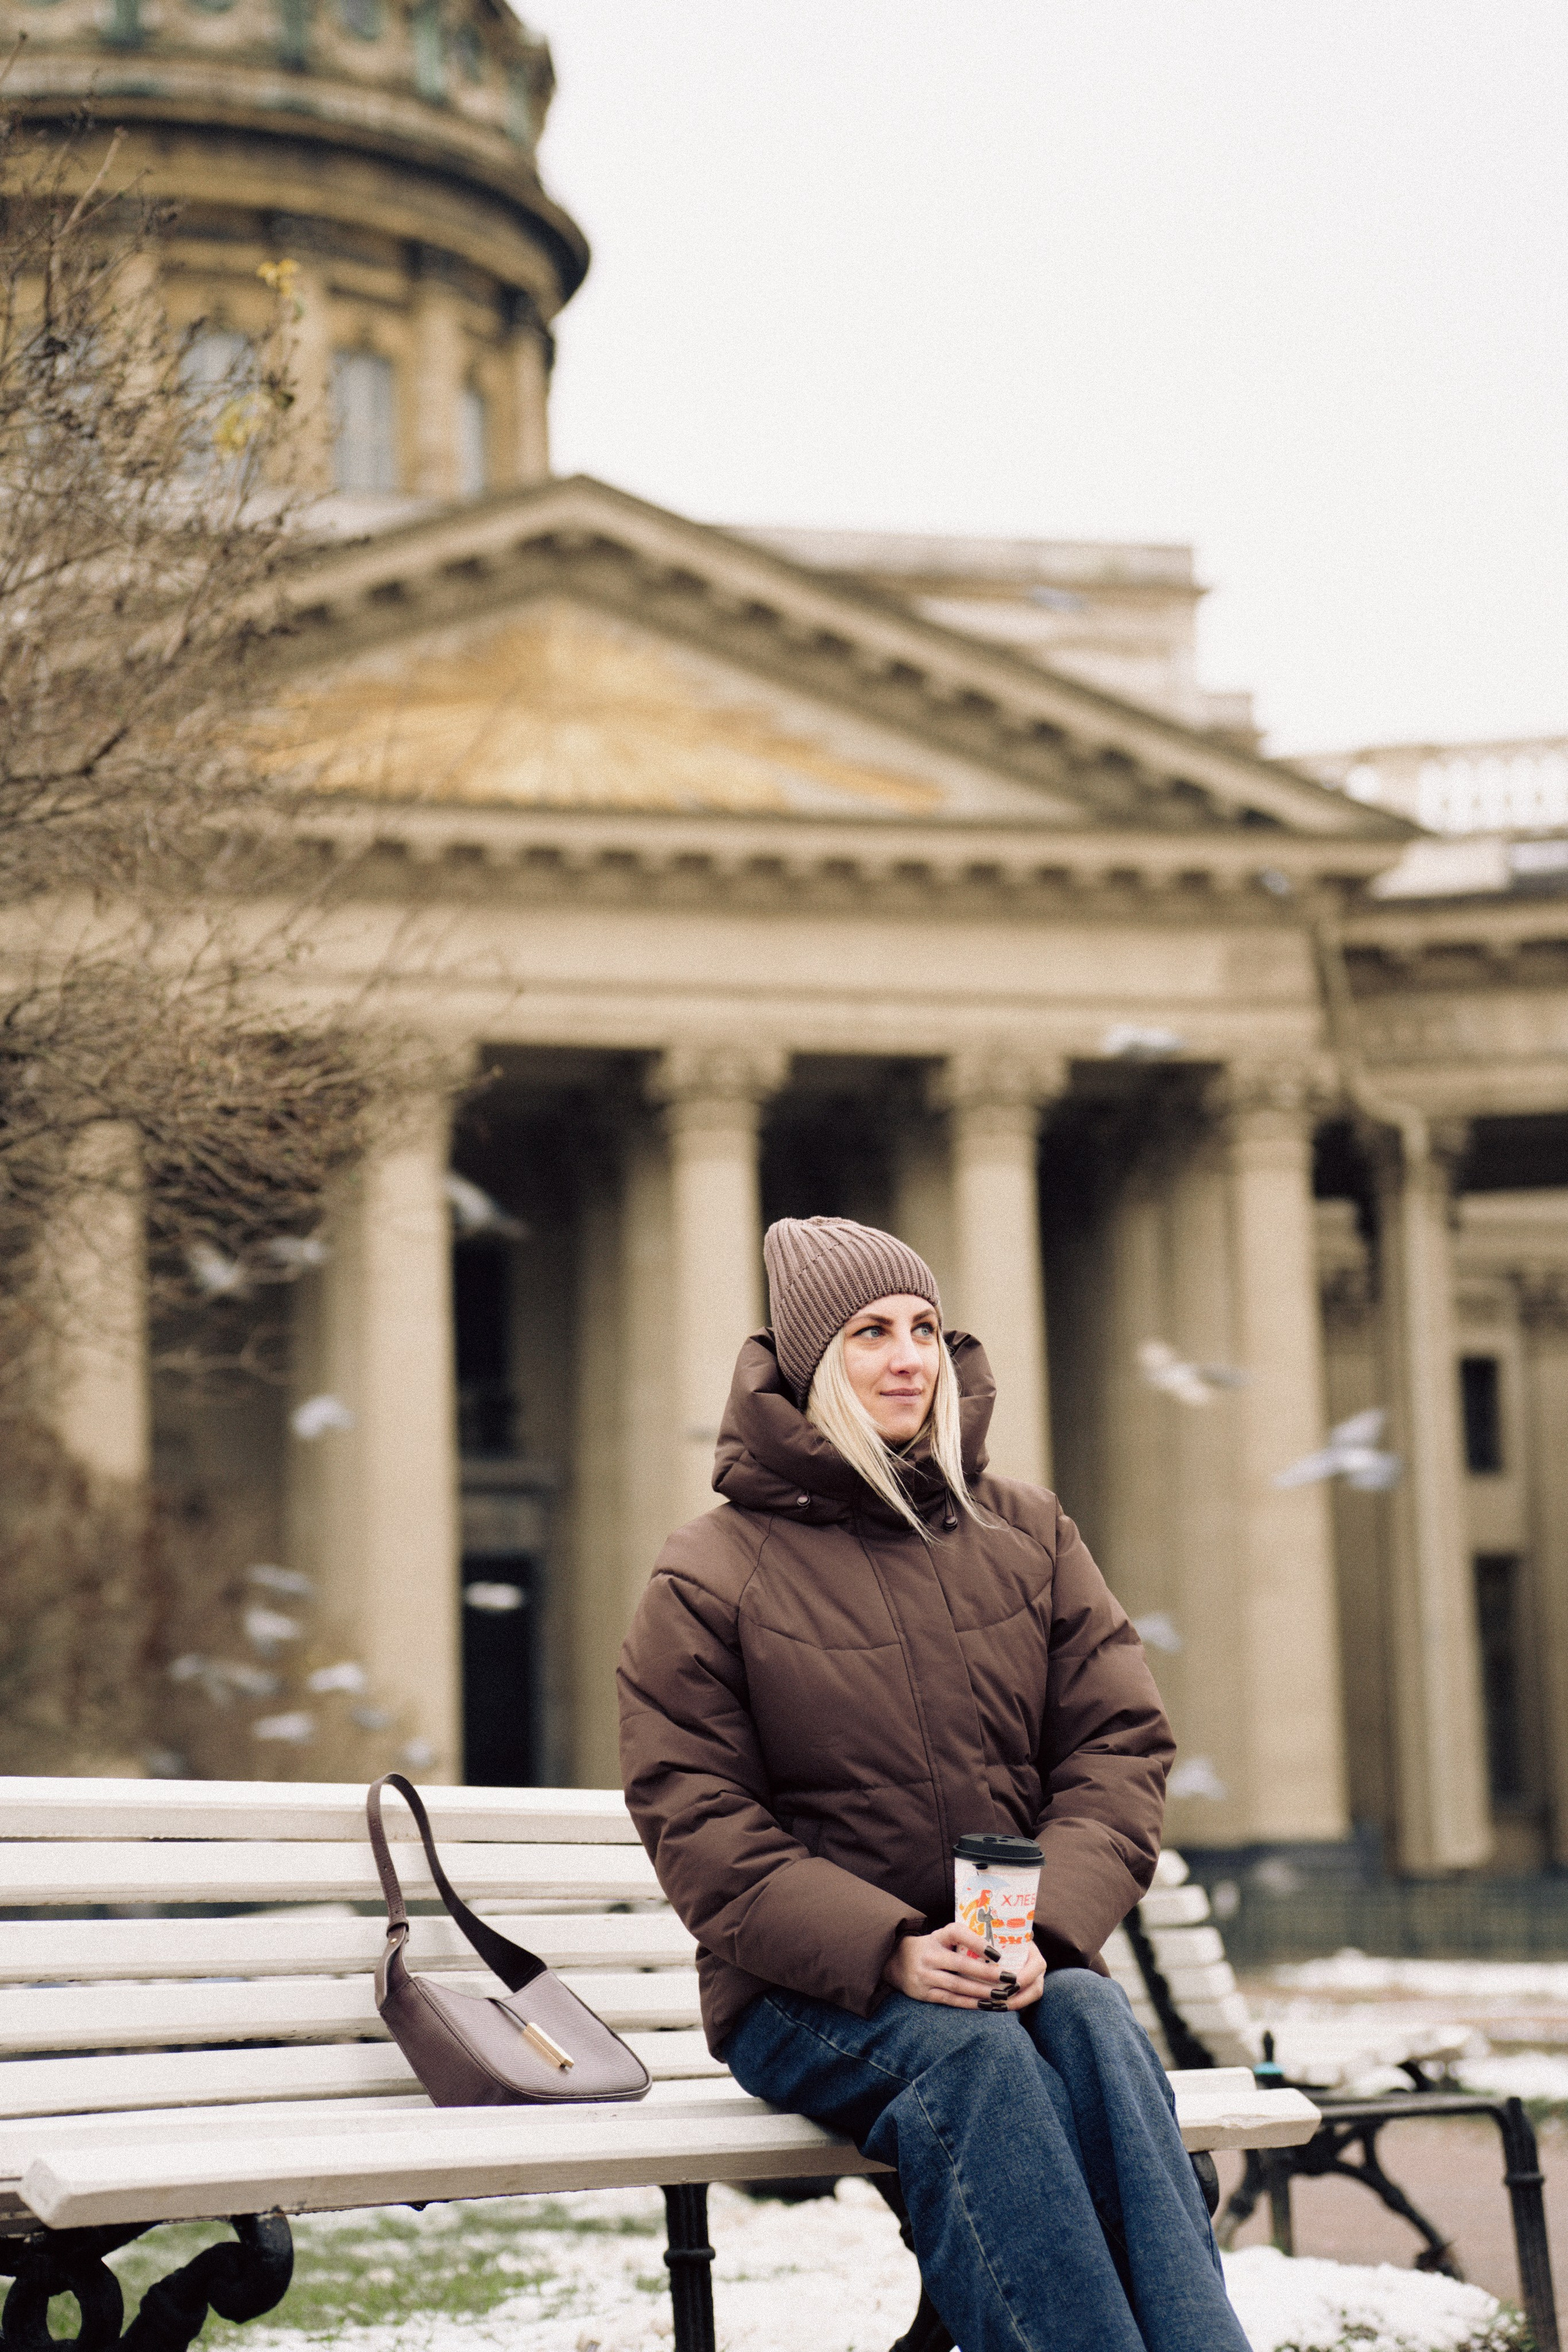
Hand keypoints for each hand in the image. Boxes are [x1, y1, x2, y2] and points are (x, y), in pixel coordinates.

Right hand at [882, 1922, 1045, 2008]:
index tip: (997, 1952)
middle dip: (987, 1973)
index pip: (956, 1933)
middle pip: (961, 1965)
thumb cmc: (930, 1948)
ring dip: (982, 1991)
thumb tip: (998, 1944)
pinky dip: (970, 2003)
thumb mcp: (940, 1937)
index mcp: (936, 1937)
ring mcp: (925, 1976)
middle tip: (1009, 1978)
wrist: (895, 1963)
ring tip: (1002, 1995)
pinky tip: (987, 2005)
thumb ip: (962, 1940)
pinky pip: (951, 2000)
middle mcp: (929, 1956)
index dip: (976, 1942)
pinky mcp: (925, 1993)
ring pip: (958, 1986)